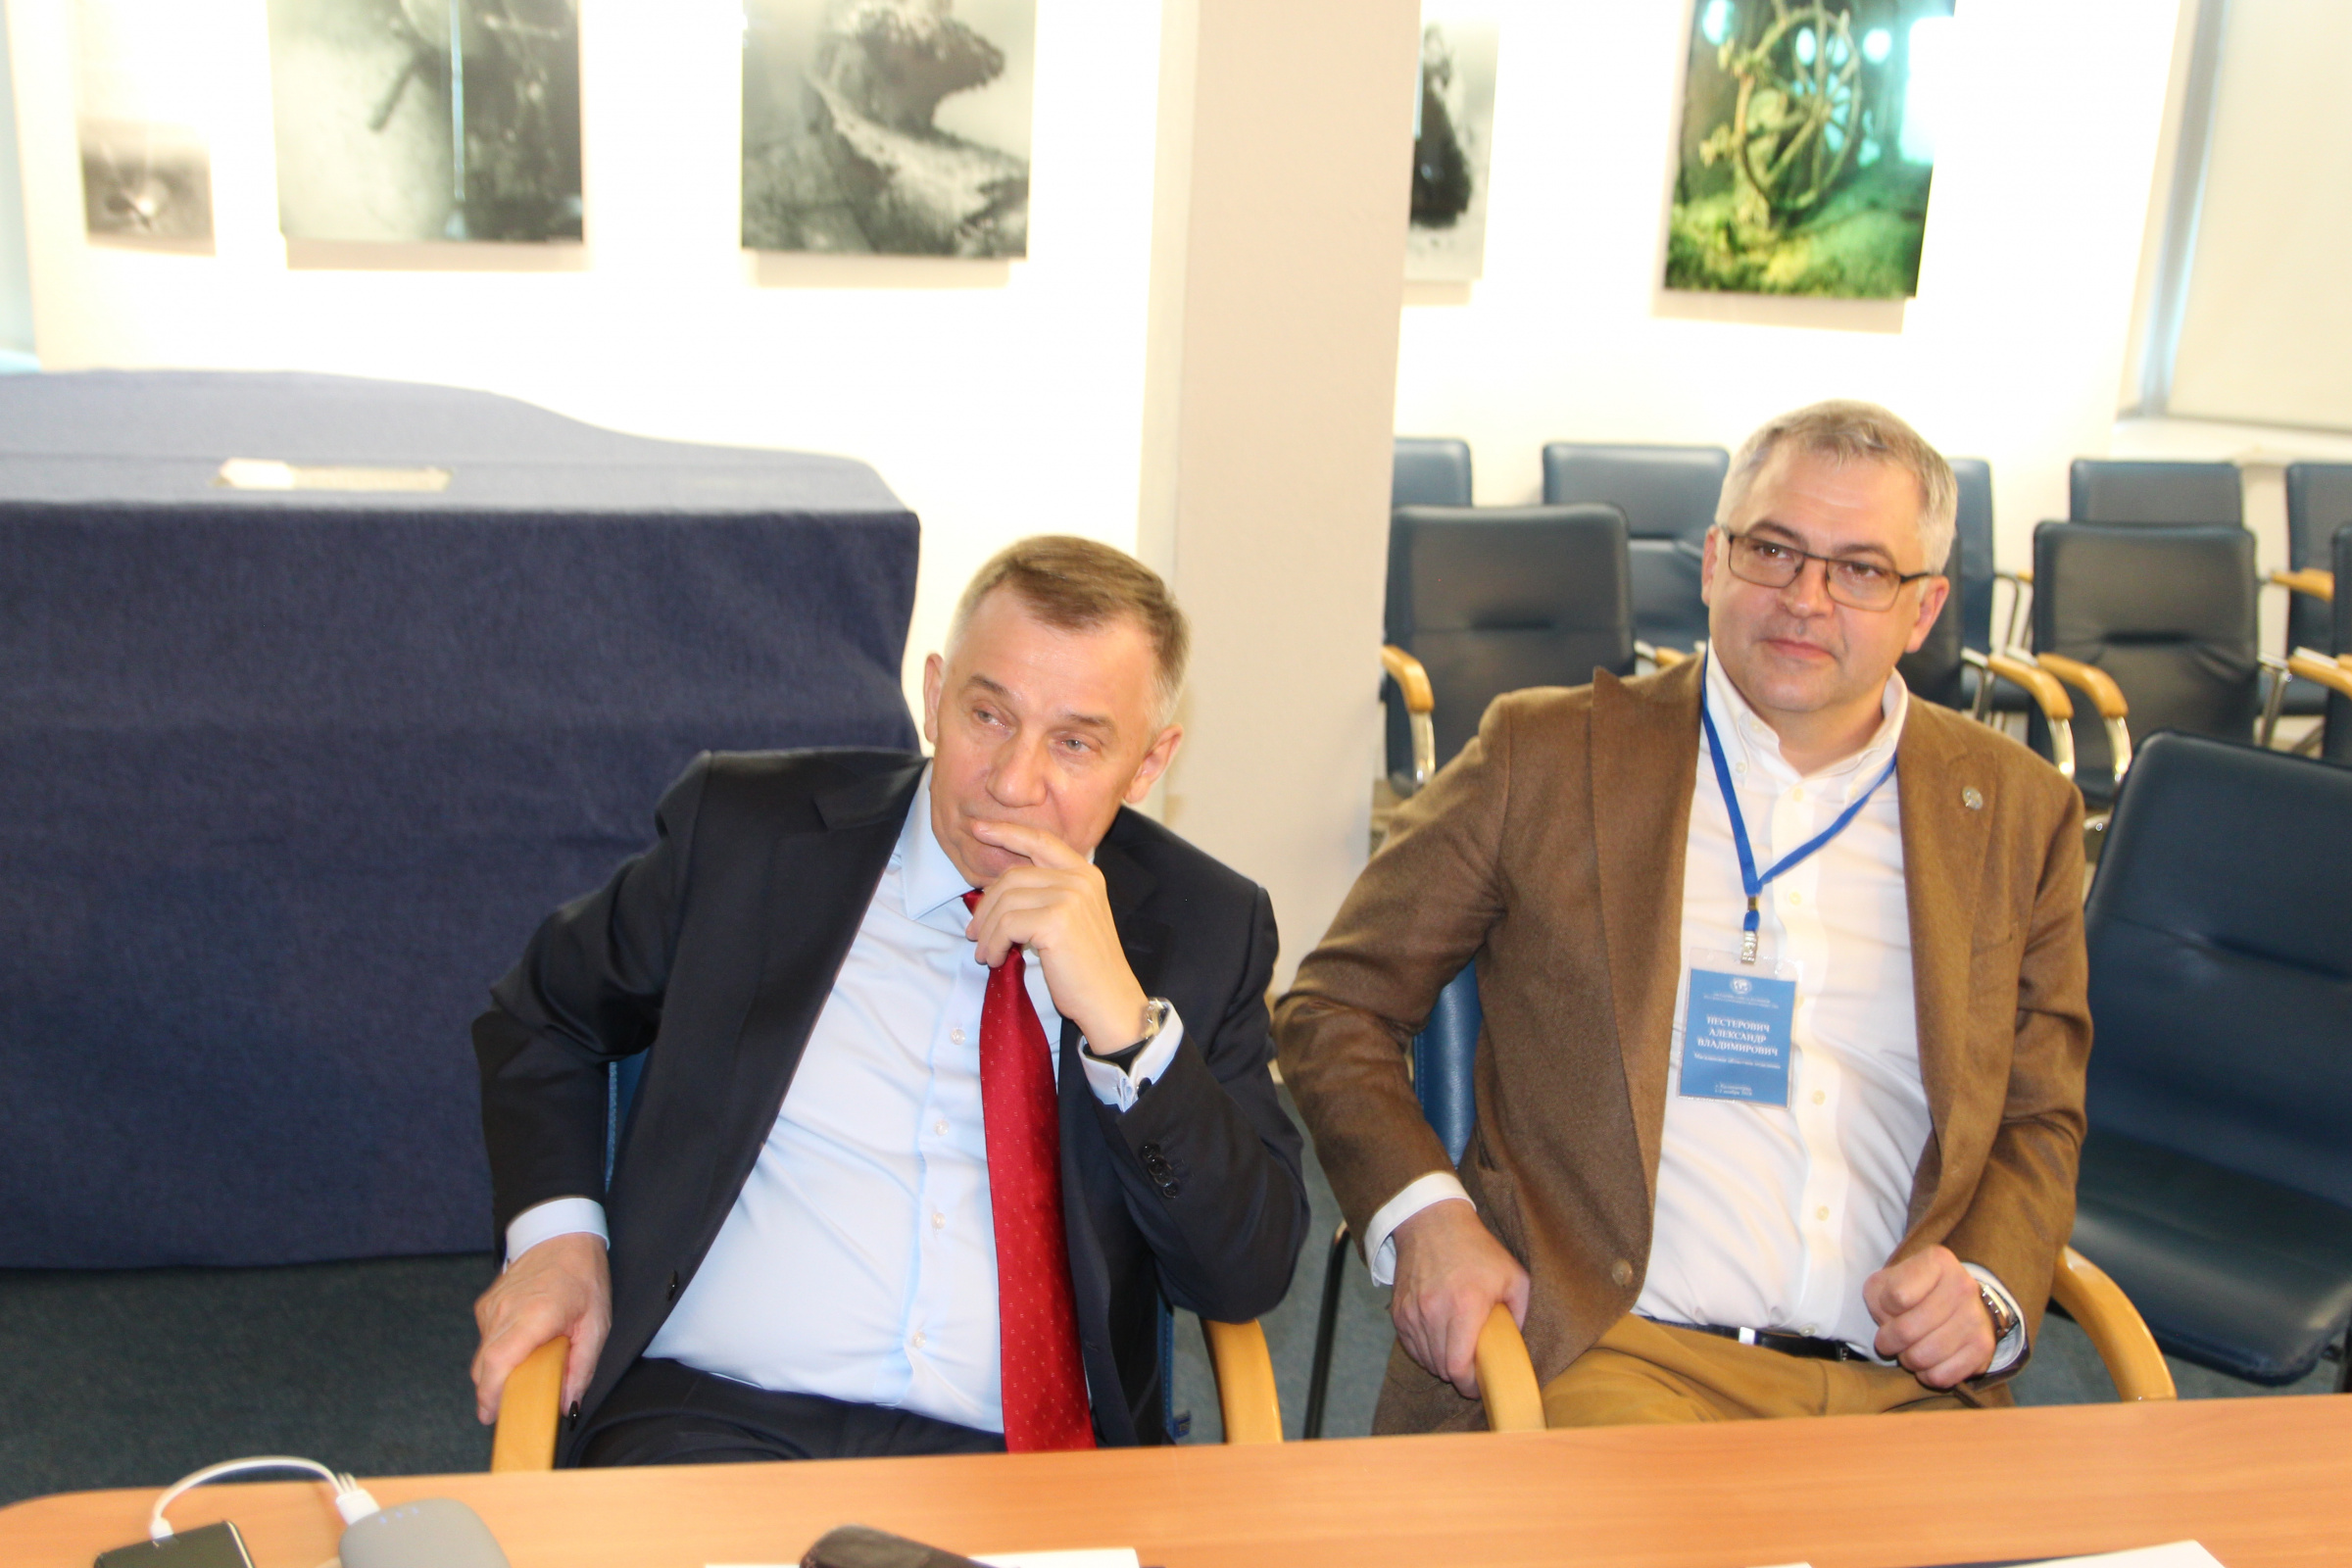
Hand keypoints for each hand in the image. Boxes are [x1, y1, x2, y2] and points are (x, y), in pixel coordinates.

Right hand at [471, 1232, 610, 1424]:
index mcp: (534, 1316)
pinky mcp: (486, 1304)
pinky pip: (486, 1338)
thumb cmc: (583, 1276)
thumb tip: (567, 1402)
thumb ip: (582, 1367)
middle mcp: (505, 1311)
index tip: (492, 1414)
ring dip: (495, 1372)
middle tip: (509, 1409)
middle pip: (483, 1366)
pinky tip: (520, 1349)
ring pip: (482, 1354)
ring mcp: (492, 1306)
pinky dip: (498, 1352)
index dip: (489, 1393)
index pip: (498, 1361)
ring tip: (521, 1376)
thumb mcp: (596, 1323)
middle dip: (490, 1393)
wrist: (561, 1234)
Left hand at [965, 820, 1149, 1052]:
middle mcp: (1079, 879)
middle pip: (1012, 876)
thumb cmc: (1086, 967)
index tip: (978, 828)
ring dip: (986, 931)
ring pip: (1005, 902)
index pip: (1040, 840)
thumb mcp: (1071, 919)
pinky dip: (994, 944)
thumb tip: (996, 891)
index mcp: (1085, 874)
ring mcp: (1069, 897)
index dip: (1006, 832)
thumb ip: (1046, 895)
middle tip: (974, 932)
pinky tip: (998, 959)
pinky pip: (1007, 925)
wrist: (1110, 1001)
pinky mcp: (1056, 921)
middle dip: (985, 905)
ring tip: (986, 953)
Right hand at [1389, 1198, 1530, 1398]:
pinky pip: (1411, 1347)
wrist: (1432, 1224)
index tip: (1479, 1386)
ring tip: (1457, 1352)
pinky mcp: (1399, 1311)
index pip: (1457, 1366)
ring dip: (1442, 1364)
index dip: (1469, 1385)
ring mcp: (1412, 1312)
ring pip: (1426, 1360)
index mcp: (1465, 1306)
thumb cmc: (1477, 1250)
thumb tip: (1519, 1345)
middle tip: (1473, 1370)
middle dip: (1459, 1376)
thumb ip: (1521, 1313)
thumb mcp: (1513, 1275)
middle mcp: (1434, 1312)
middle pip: (1441, 1367)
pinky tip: (1440, 1341)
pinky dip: (1425, 1352)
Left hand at [1863, 1244, 1995, 1388]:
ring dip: (1908, 1360)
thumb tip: (1892, 1327)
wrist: (1955, 1300)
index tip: (1890, 1309)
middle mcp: (1963, 1286)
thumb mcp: (1886, 1282)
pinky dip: (1928, 1376)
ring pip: (1924, 1356)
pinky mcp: (1984, 1347)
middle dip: (1889, 1342)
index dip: (1884, 1310)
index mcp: (1937, 1261)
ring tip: (1909, 1350)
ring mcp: (1976, 1317)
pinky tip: (1927, 1363)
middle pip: (1908, 1330)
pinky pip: (1944, 1376)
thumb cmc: (1911, 1290)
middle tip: (1889, 1341)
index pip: (1896, 1297)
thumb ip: (1879, 1299)